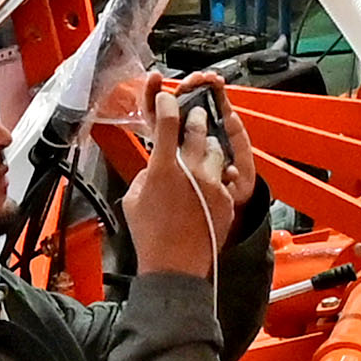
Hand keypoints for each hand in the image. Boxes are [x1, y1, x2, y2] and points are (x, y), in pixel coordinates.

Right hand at [120, 75, 241, 275]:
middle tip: (192, 114)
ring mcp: (211, 183)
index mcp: (163, 168)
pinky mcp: (226, 197)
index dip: (164, 101)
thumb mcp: (134, 198)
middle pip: (197, 127)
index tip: (165, 94)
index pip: (167, 121)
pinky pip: (224, 174)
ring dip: (206, 146)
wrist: (175, 266)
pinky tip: (208, 179)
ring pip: (213, 149)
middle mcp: (190, 170)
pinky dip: (216, 173)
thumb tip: (156, 163)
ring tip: (199, 151)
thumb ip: (147, 173)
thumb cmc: (151, 236)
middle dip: (193, 116)